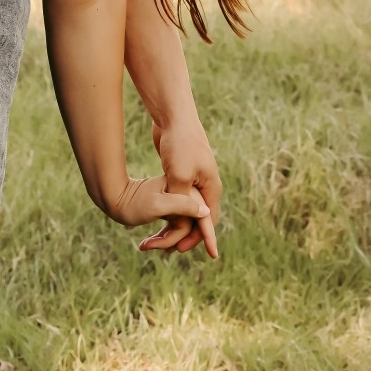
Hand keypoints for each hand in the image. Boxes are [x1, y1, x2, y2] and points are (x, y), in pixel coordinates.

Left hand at [105, 174, 216, 256]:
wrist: (114, 183)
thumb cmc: (135, 195)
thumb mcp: (159, 201)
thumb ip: (182, 205)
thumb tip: (205, 213)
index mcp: (197, 185)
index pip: (207, 216)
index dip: (210, 236)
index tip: (214, 255)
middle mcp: (193, 188)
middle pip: (196, 222)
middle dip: (181, 239)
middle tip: (164, 251)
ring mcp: (182, 192)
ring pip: (184, 222)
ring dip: (169, 237)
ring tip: (148, 245)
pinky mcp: (171, 196)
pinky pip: (175, 219)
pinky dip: (166, 231)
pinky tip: (151, 240)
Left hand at [139, 114, 220, 257]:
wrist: (174, 116)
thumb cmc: (179, 144)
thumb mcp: (180, 175)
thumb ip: (182, 199)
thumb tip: (185, 221)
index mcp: (210, 187)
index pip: (209, 220)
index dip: (203, 238)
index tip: (201, 253)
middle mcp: (205, 184)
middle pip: (198, 217)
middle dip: (186, 234)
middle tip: (170, 249)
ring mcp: (194, 177)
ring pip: (187, 207)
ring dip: (176, 222)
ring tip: (161, 236)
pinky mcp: (181, 170)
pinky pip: (178, 195)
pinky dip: (171, 207)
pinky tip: (160, 213)